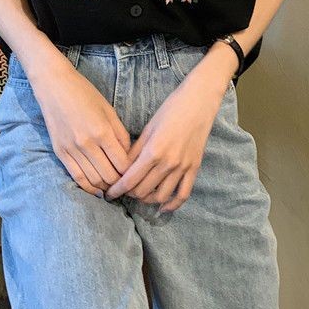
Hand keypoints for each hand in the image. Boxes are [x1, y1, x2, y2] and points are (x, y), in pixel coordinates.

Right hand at [30, 60, 133, 196]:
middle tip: (127, 183)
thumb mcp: (109, 110)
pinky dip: (89, 187)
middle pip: (109, 176)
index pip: (122, 164)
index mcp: (103, 131)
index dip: (132, 172)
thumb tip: (129, 155)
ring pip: (94, 180)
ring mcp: (72, 150)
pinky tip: (98, 189)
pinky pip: (76, 178)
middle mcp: (87, 143)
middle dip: (121, 182)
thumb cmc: (85, 94)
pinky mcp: (60, 153)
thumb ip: (121, 134)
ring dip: (106, 187)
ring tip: (115, 187)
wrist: (54, 86)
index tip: (136, 173)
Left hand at [104, 69, 228, 211]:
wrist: (199, 101)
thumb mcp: (148, 127)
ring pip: (161, 196)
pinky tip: (163, 207)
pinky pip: (183, 194)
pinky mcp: (194, 168)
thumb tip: (122, 168)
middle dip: (129, 194)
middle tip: (123, 190)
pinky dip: (172, 205)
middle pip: (142, 191)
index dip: (116, 190)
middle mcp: (168, 163)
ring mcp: (183, 167)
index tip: (109, 193)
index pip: (130, 180)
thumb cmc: (172, 109)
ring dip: (147, 199)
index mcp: (153, 151)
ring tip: (140, 195)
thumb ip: (135, 150)